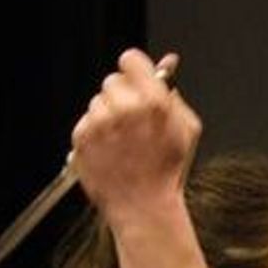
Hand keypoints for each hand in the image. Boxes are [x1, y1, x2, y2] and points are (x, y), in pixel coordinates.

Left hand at [69, 48, 202, 226]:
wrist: (143, 207)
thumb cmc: (166, 172)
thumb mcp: (186, 129)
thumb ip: (175, 92)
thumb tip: (168, 63)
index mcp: (153, 102)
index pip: (130, 59)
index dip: (135, 70)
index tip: (137, 80)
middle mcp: (123, 109)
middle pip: (112, 81)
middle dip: (122, 96)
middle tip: (132, 122)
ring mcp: (99, 123)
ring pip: (97, 102)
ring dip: (107, 116)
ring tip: (122, 142)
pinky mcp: (82, 138)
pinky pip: (85, 122)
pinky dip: (94, 134)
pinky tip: (110, 151)